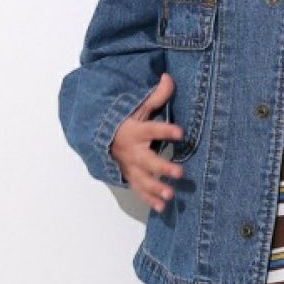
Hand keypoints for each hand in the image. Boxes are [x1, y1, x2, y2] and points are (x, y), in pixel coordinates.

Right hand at [111, 72, 183, 211]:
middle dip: (163, 167)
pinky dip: (150, 199)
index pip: (152, 129)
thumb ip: (156, 96)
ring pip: (142, 179)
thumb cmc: (126, 120)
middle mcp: (132, 151)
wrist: (101, 137)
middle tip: (180, 173)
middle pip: (148, 160)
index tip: (181, 132)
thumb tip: (168, 76)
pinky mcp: (130, 177)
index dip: (166, 131)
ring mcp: (130, 166)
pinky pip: (139, 190)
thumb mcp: (139, 106)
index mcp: (135, 131)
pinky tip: (163, 207)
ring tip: (171, 195)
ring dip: (156, 188)